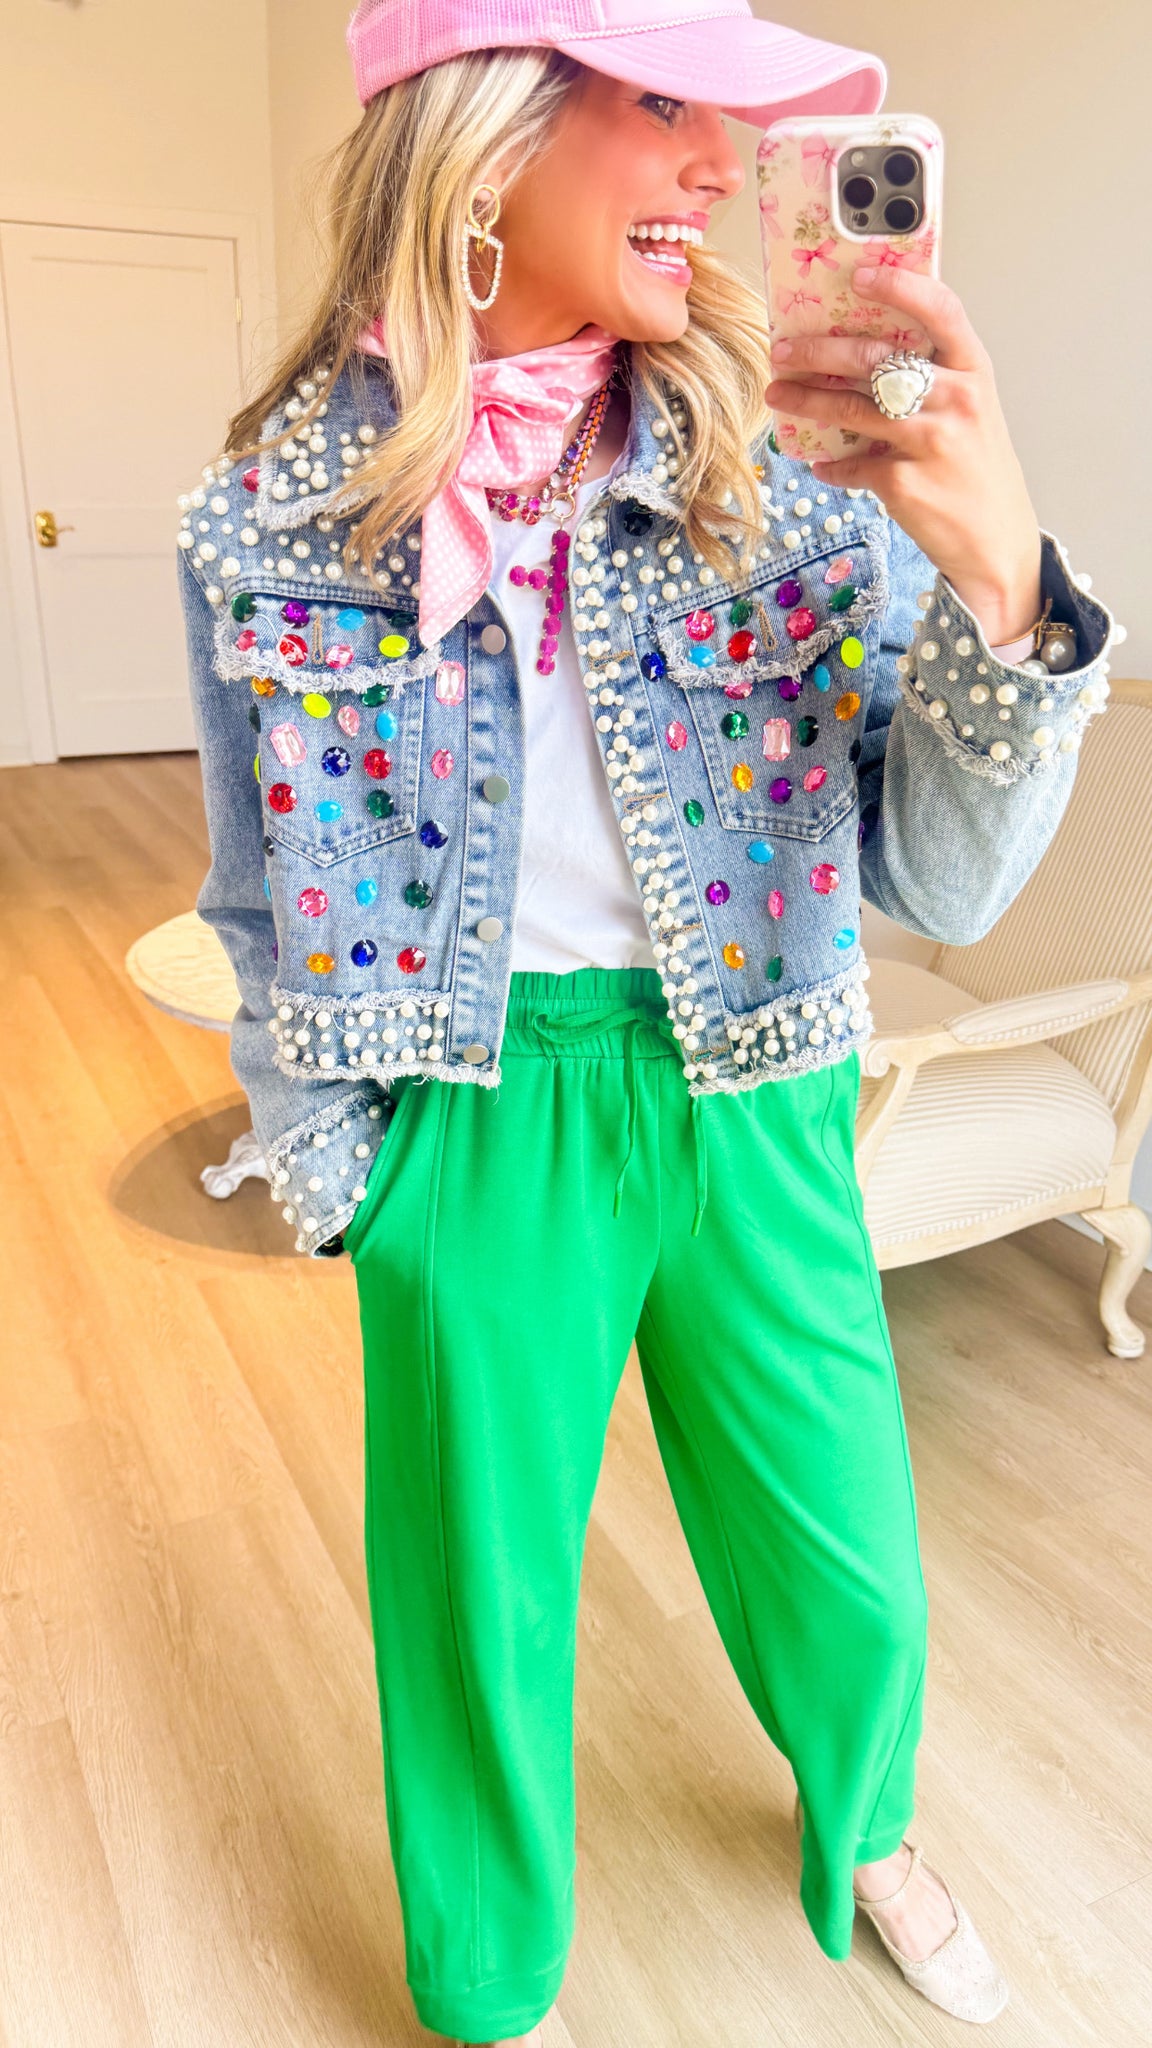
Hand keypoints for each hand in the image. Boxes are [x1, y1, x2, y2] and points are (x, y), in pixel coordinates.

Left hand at [763, 264, 1042, 643]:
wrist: (996, 543)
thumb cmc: (976, 469)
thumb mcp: (971, 412)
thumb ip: (933, 378)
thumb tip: (863, 349)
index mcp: (973, 370)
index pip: (940, 310)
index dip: (900, 287)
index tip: (859, 274)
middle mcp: (956, 398)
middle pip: (875, 358)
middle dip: (819, 349)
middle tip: (782, 348)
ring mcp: (930, 440)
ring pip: (852, 407)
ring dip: (807, 399)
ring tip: (777, 394)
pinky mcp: (904, 482)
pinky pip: (852, 464)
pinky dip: (832, 465)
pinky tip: (820, 463)